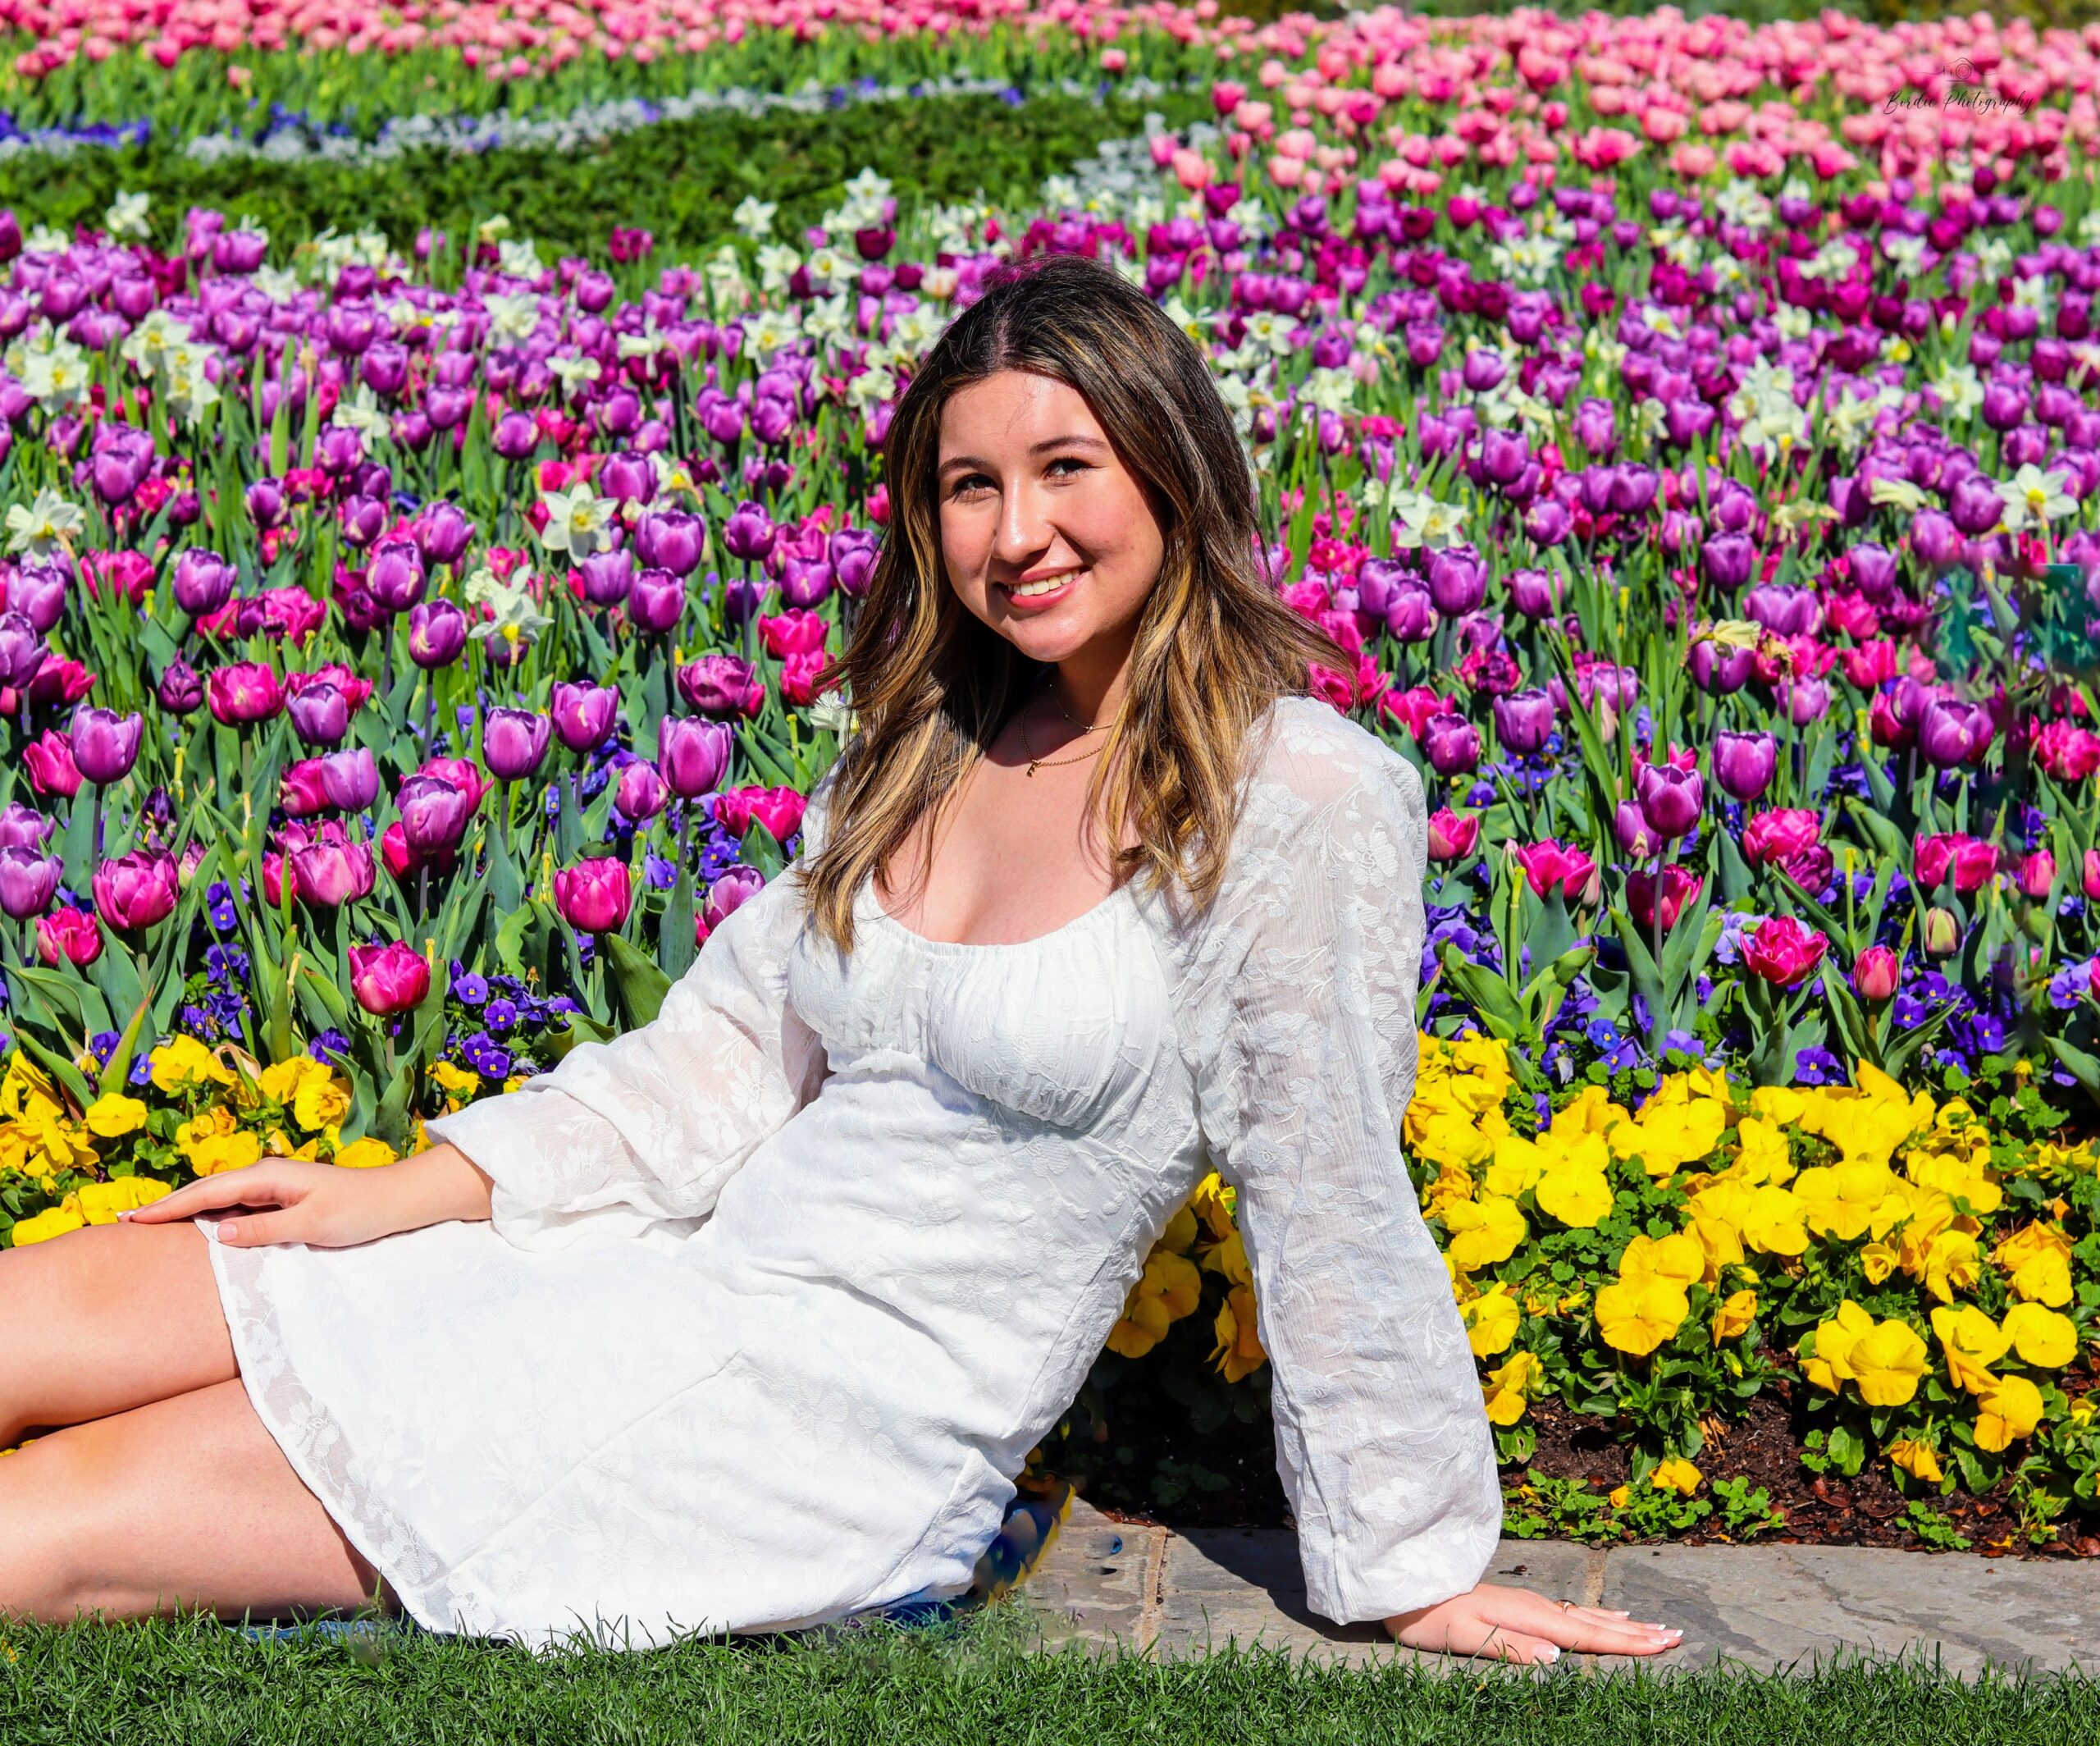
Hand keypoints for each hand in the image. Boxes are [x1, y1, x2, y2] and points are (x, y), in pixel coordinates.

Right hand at [118, 1144, 494, 1248]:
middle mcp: (266, 1176)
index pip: (207, 1193)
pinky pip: (236, 1207)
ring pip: (219, 1198)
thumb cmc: (358, 1210)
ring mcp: (273, 1187)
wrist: (395, 1200)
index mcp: (268, 1176)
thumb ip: (264, 1229)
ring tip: (149, 1224)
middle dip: (167, 1206)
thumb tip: (217, 1233)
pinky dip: (211, 1215)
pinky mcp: (282, 1199)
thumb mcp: (311, 1224)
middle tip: (125, 1222)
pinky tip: (198, 1227)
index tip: (132, 1219)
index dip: (168, 1208)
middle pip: (206, 1192)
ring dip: (186, 1210)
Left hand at [1385, 1580, 1682, 1665]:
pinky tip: (1607, 1618)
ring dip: (1622, 1624)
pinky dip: (1598, 1618)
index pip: (1585, 1636)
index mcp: (1528, 1616)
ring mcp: (1529, 1604)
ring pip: (1586, 1616)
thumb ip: (1512, 1648)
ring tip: (1655, 1627)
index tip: (1663, 1645)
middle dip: (1637, 1633)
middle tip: (1677, 1636)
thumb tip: (1559, 1658)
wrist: (1406, 1586)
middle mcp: (1535, 1606)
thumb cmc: (1430, 1617)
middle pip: (1595, 1623)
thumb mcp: (1465, 1637)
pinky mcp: (1520, 1606)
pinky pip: (1571, 1613)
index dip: (1626, 1643)